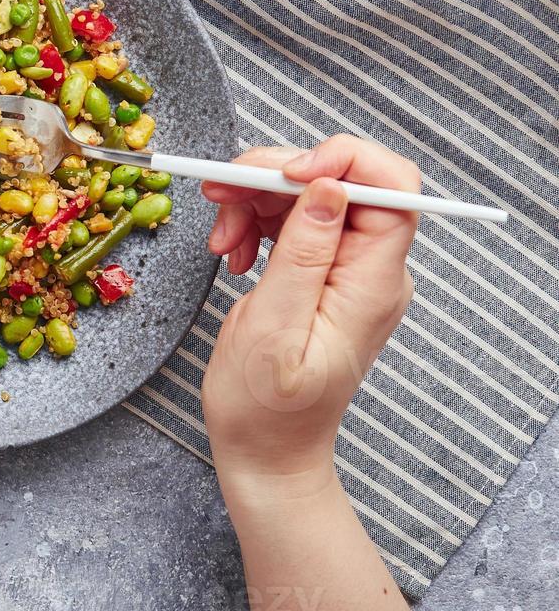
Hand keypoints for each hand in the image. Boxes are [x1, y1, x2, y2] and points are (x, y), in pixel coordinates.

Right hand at [200, 135, 419, 501]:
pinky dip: (254, 222)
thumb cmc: (265, 407)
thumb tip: (330, 187)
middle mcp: (370, 269)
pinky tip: (232, 251)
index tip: (282, 172)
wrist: (265, 450)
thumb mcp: (274, 329)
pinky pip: (291, 220)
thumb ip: (303, 254)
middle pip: (339, 180)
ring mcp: (346, 269)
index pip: (391, 186)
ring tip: (220, 239)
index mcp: (373, 282)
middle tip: (219, 194)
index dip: (341, 159)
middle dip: (274, 176)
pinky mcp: (320, 272)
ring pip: (308, 194)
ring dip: (254, 200)